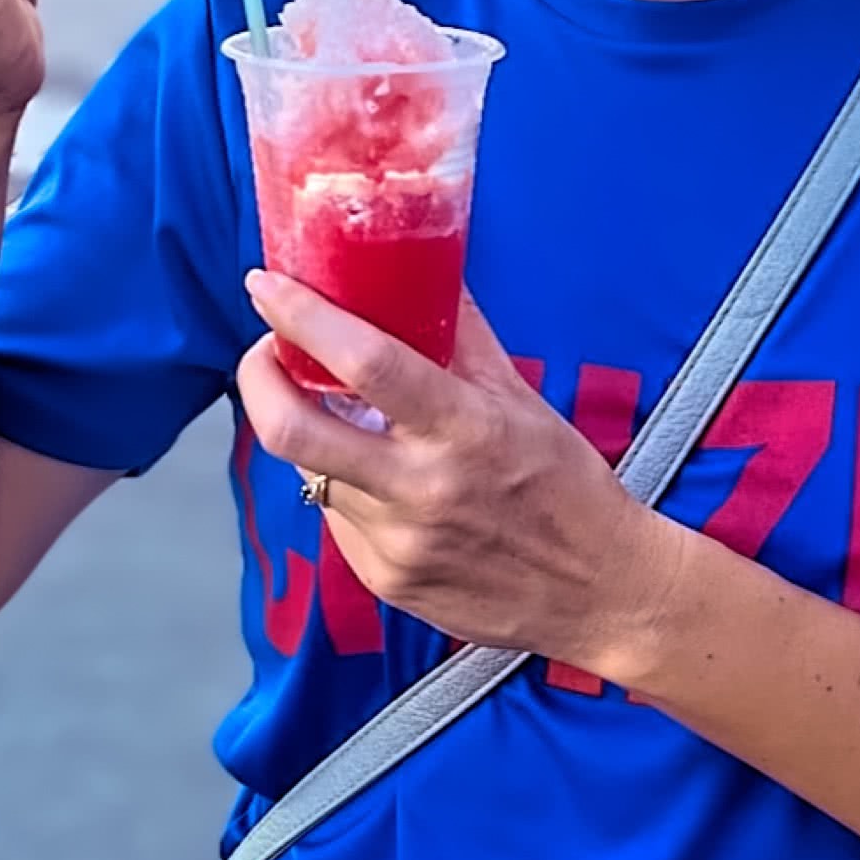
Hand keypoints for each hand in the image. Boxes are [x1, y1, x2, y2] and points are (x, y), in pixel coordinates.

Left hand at [235, 280, 690, 678]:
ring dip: (307, 432)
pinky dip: (344, 486)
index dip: (302, 318)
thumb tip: (423, 265)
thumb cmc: (568, 487)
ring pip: (309, 472)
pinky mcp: (385, 580)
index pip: (364, 363)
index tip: (267, 286)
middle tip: (267, 353)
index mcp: (465, 430)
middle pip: (292, 432)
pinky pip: (336, 519)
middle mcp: (422, 489)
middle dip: (258, 380)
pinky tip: (381, 481)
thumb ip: (462, 335)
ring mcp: (397, 542)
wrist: (601, 594)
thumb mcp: (523, 399)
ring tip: (338, 415)